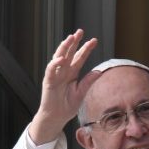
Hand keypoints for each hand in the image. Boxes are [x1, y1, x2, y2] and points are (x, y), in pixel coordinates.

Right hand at [29, 29, 99, 143]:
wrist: (57, 117)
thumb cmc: (67, 105)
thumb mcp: (81, 92)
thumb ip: (88, 81)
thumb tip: (99, 71)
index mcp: (72, 73)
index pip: (80, 58)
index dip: (86, 49)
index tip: (94, 40)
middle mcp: (64, 71)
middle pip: (69, 53)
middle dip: (74, 42)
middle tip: (80, 31)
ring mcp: (56, 75)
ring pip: (59, 57)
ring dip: (64, 47)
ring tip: (70, 38)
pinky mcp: (49, 81)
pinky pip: (51, 70)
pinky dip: (55, 64)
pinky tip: (62, 58)